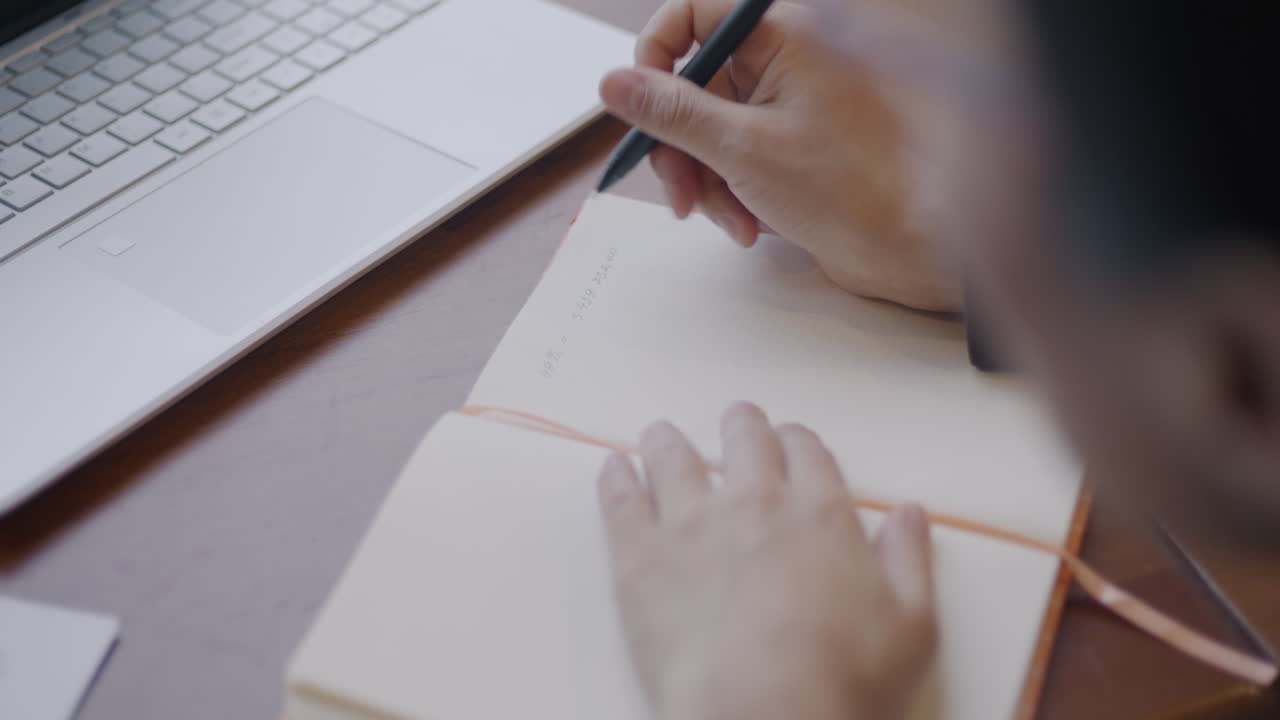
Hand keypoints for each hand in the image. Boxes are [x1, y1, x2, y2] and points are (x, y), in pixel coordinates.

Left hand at [597, 403, 936, 719]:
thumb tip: (909, 514)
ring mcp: (692, 524)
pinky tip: (614, 466)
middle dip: (742, 427)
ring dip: (670, 442)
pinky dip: (616, 478)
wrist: (765, 714)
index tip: (792, 440)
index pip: (809, 456)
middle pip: (745, 442)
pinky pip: (621, 500)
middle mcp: (756, 503)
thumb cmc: (844, 680)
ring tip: (662, 435)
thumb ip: (909, 560)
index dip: (800, 443)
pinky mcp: (641, 557)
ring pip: (674, 458)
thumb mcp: (913, 625)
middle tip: (737, 422)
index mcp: (821, 514)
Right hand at [599, 0, 961, 310]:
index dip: (657, 52)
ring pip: (708, 127)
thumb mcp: (740, 150)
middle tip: (680, 195)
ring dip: (704, 178)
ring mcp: (788, 104)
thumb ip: (671, 113)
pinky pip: (733, 155)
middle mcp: (786, 60)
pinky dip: (729, 190)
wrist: (905, 248)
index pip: (695, 12)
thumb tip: (615, 83)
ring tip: (731, 220)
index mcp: (783, 36)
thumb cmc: (848, 190)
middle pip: (694, 82)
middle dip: (679, 144)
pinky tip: (748, 224)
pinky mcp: (789, 143)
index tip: (638, 101)